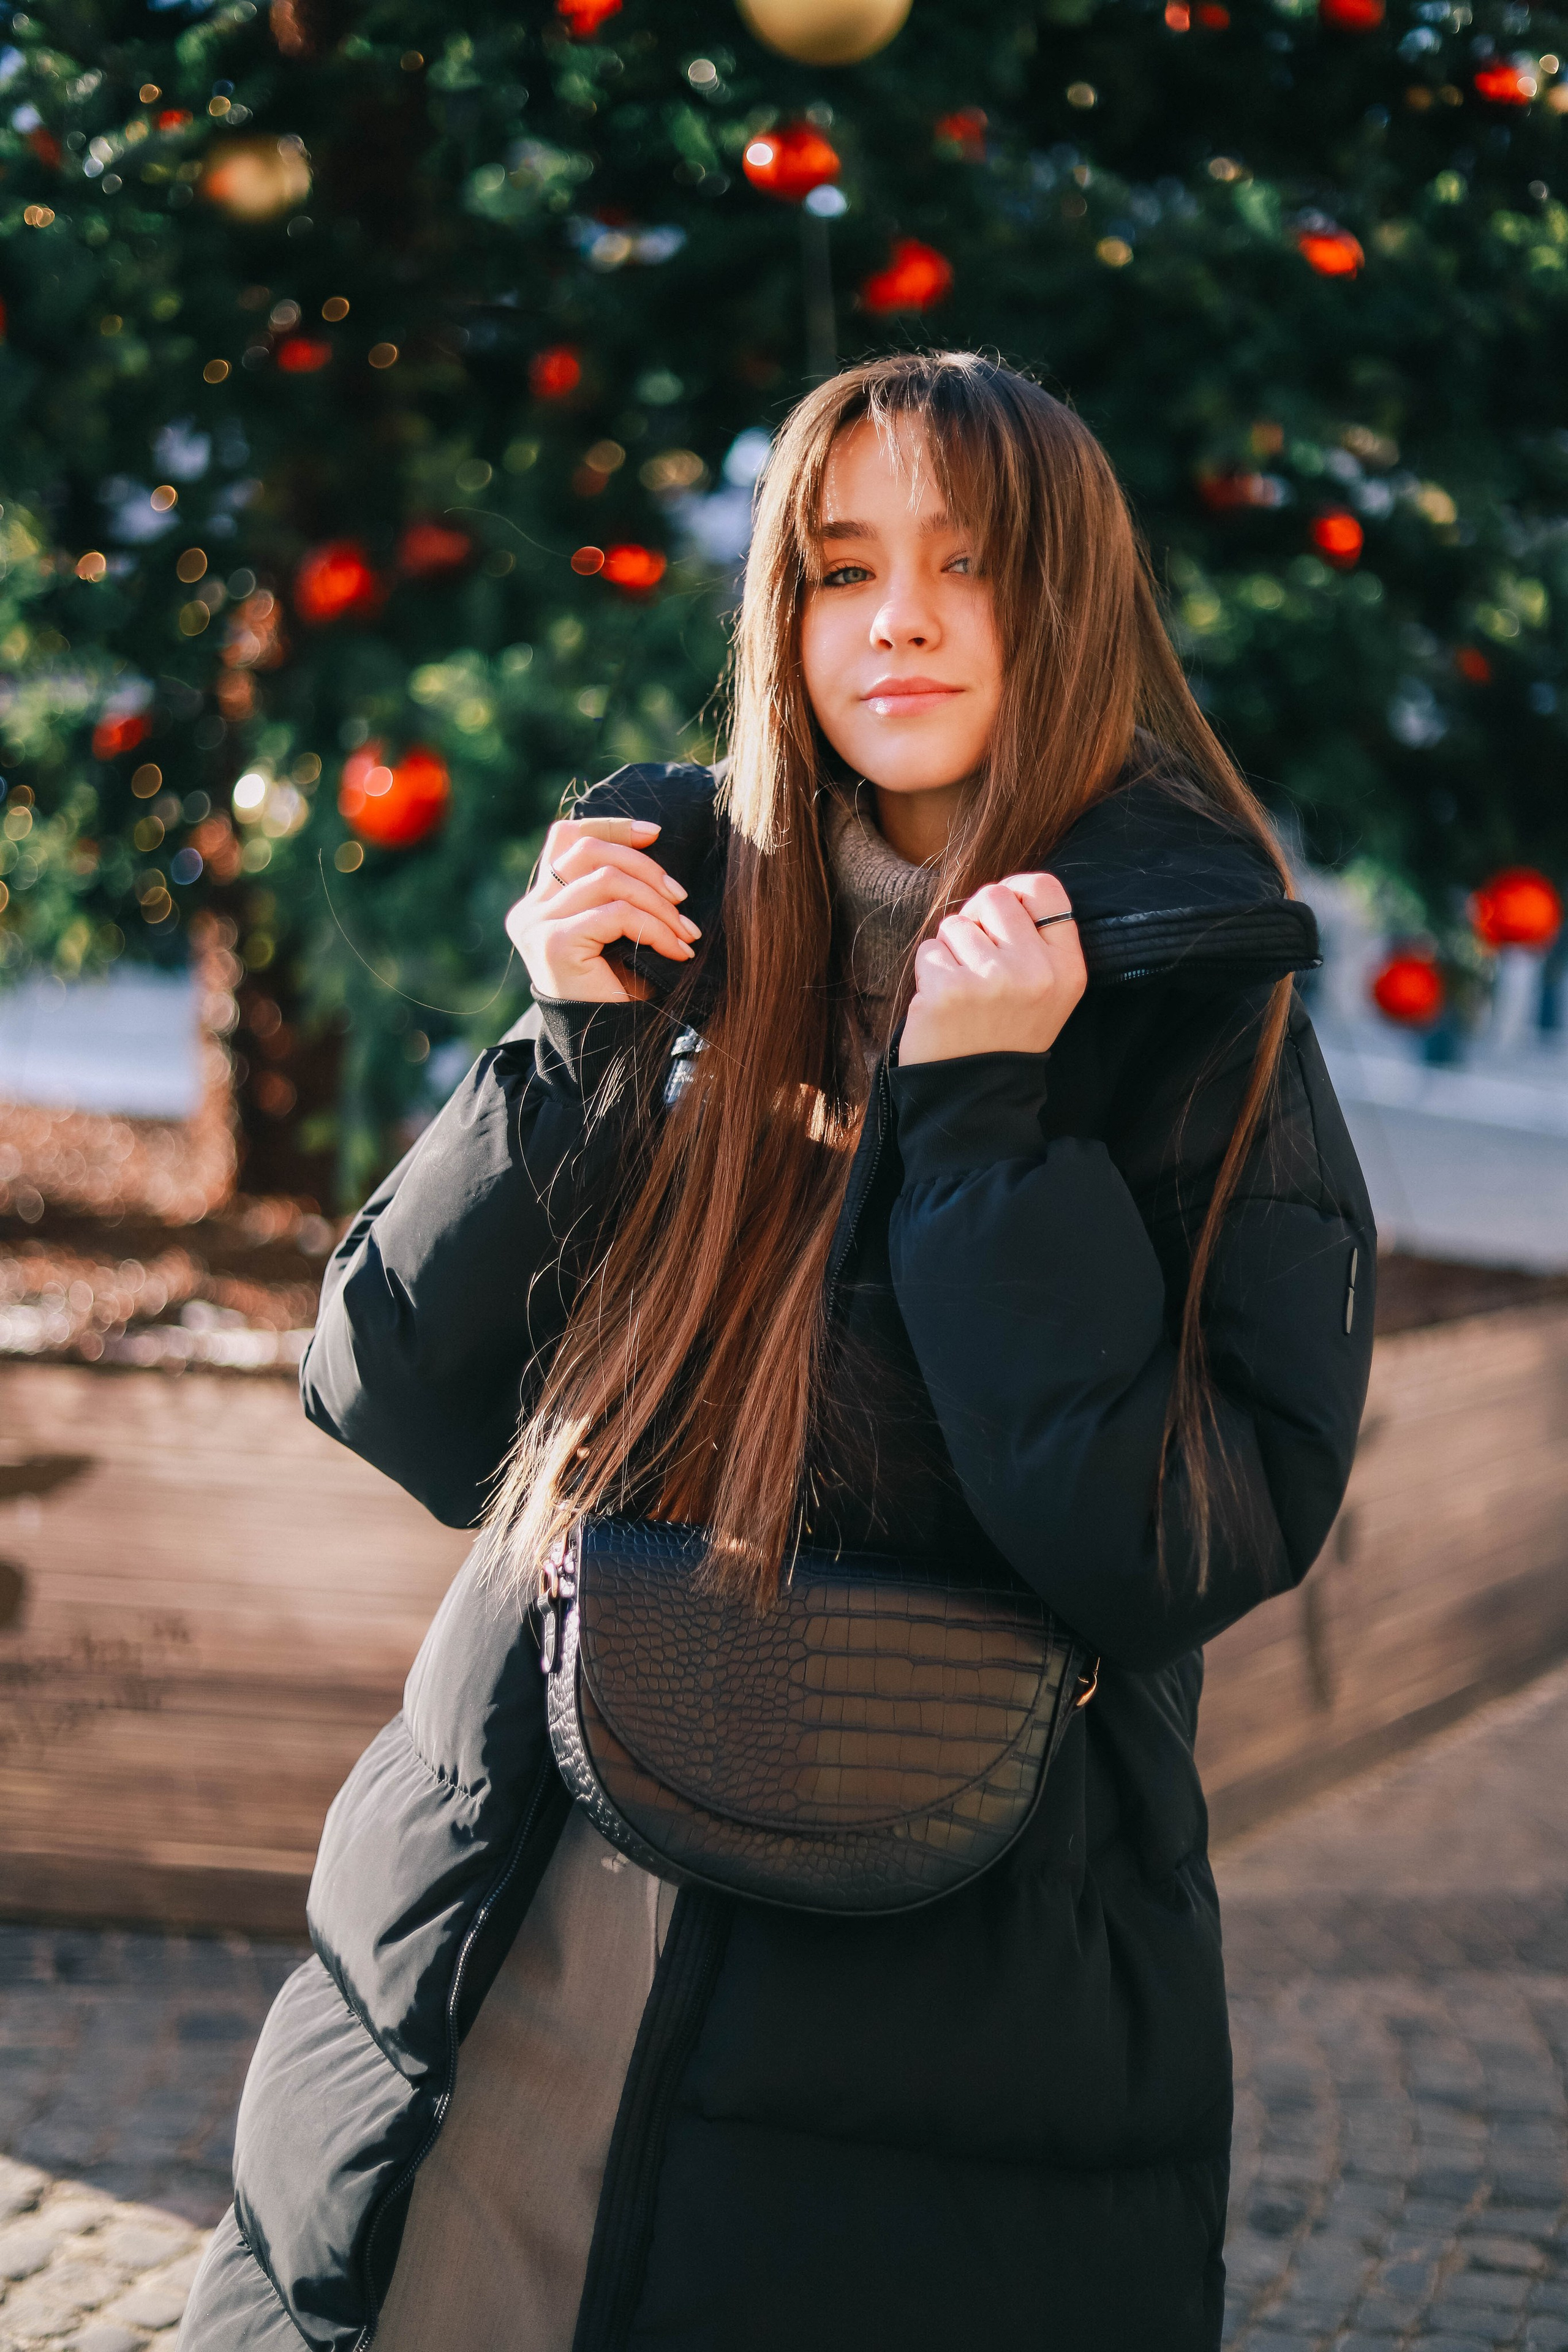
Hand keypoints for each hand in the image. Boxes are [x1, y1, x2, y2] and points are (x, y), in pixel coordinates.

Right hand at [505, 816, 700, 1003]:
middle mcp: (529, 910)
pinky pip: (616, 914)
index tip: (655, 834)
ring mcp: (537, 925)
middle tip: (681, 897)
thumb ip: (615, 890)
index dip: (611, 826)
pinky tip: (676, 949)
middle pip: (587, 850)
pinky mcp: (555, 944)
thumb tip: (651, 838)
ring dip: (656, 900)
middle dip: (645, 866)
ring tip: (685, 931)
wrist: (603, 1051)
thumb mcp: (614, 932)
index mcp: (539, 902)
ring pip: (605, 877)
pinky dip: (655, 927)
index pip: (566, 837)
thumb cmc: (616, 991)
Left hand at [898, 871, 1085, 1065]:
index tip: (1000, 913)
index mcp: (1067, 968)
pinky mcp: (950, 990)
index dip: (1016, 890)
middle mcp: (1035, 971)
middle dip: (976, 920)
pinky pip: (928, 950)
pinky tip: (943, 1003)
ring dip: (950, 951)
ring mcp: (992, 980)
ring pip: (956, 924)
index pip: (1045, 890)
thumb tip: (1002, 892)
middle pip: (994, 897)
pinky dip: (928, 972)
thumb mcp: (1046, 992)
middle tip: (974, 958)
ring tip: (962, 989)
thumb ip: (1036, 942)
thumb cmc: (1005, 1035)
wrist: (977, 1097)